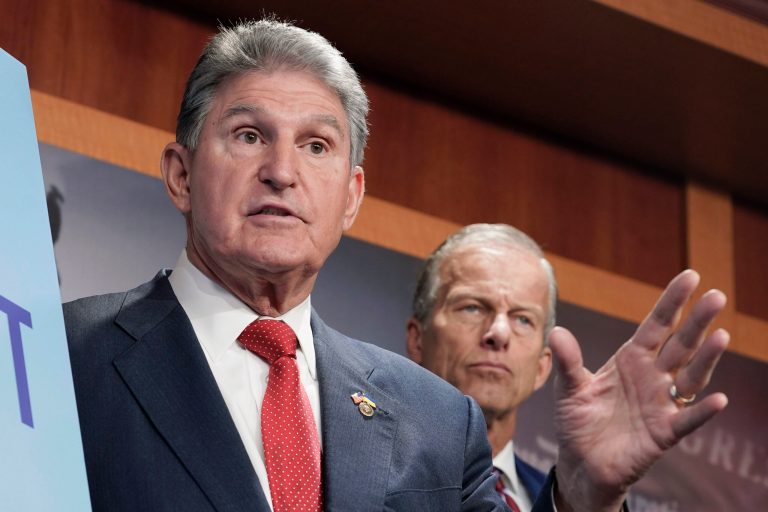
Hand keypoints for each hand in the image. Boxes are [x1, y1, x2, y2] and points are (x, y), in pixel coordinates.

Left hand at [549, 270, 728, 511]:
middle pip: (679, 345)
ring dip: (706, 359)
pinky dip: (701, 411)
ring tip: (721, 336)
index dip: (671, 302)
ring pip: (689, 377)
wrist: (581, 464)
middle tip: (717, 296)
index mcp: (631, 359)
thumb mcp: (568, 388)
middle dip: (697, 322)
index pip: (656, 325)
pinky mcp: (663, 433)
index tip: (691, 276)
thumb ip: (567, 362)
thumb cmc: (578, 421)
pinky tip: (718, 400)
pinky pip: (686, 420)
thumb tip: (557, 331)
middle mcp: (652, 377)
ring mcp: (661, 404)